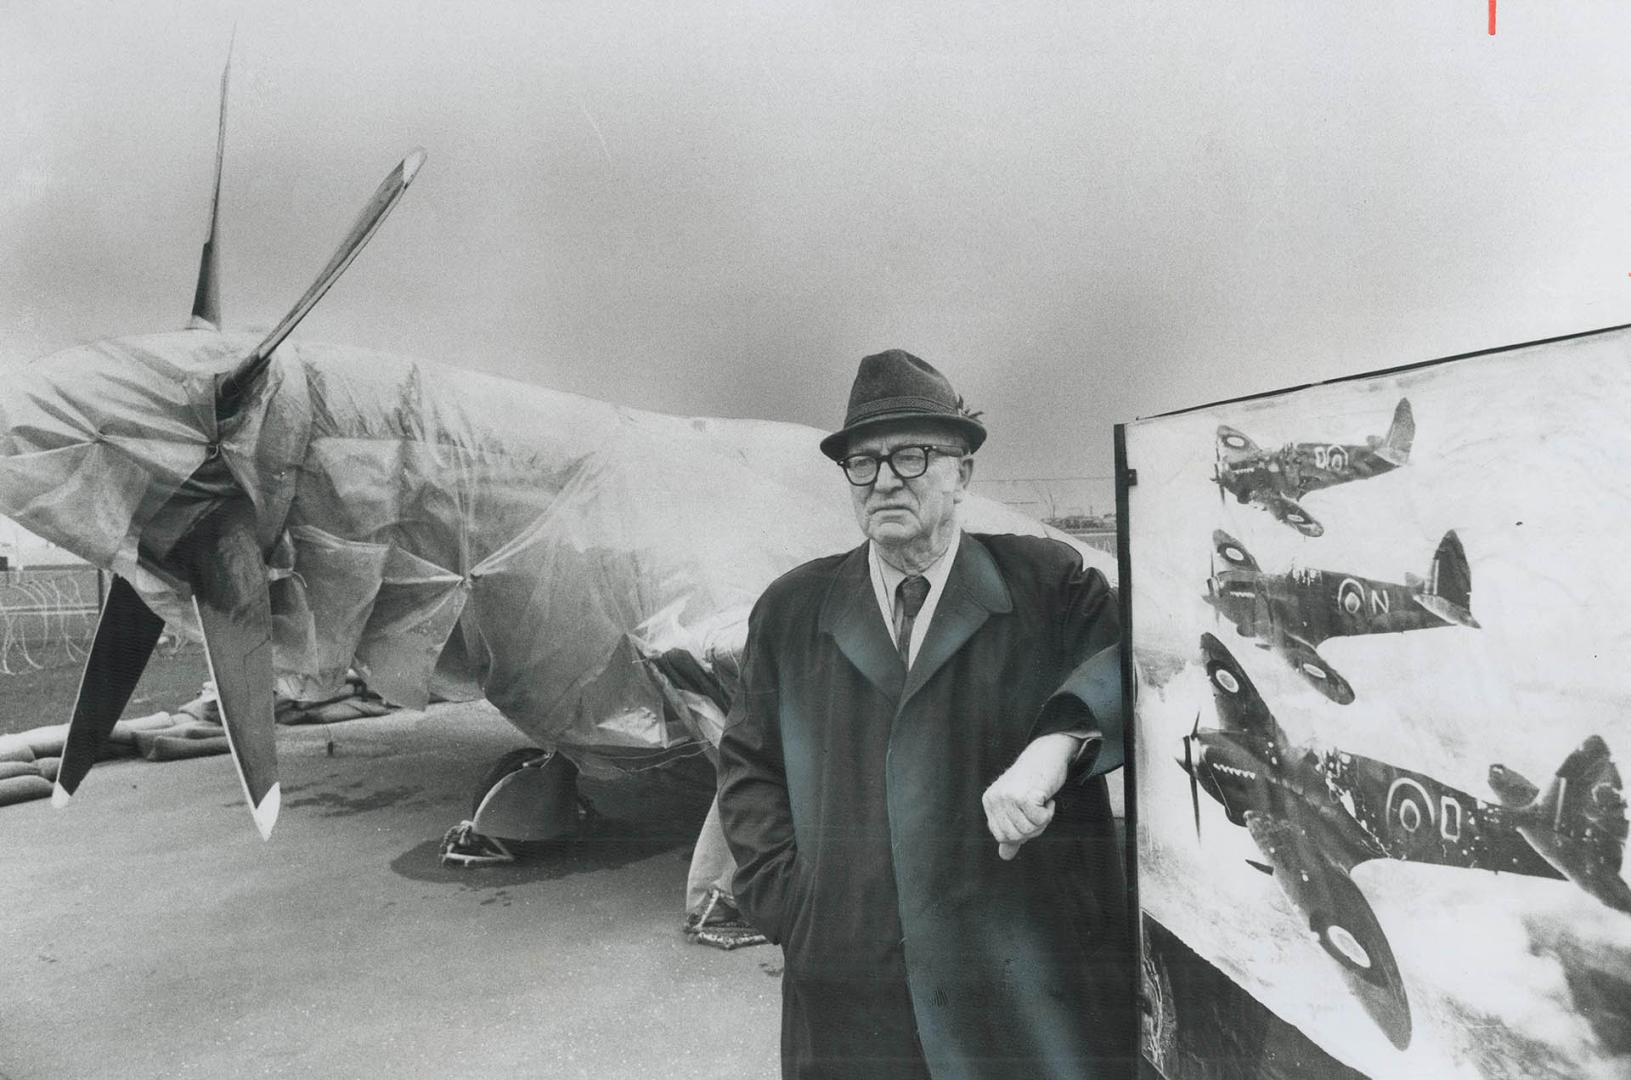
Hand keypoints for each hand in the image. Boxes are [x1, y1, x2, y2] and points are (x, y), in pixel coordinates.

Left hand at [982, 732, 1078, 859]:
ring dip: (1042, 819)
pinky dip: (1049, 812)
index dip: (1021, 832)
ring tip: (1042, 801)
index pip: (1002, 836)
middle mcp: (996, 799)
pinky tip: (1047, 797)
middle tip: (1037, 808)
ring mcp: (1009, 797)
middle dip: (1033, 828)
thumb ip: (1010, 831)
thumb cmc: (1032, 781)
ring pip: (1028, 830)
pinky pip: (1040, 820)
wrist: (1046, 754)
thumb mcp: (1016, 806)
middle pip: (1016, 836)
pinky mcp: (1025, 795)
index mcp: (989, 802)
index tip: (1028, 814)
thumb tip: (1005, 856)